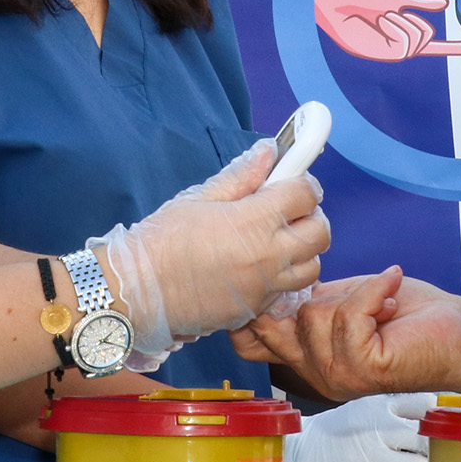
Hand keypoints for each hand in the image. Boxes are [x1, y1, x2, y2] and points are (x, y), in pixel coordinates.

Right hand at [93, 141, 329, 353]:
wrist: (139, 291)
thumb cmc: (163, 240)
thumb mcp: (200, 198)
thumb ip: (241, 176)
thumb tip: (269, 152)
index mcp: (254, 220)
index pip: (305, 194)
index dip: (302, 183)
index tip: (292, 182)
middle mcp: (268, 255)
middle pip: (320, 232)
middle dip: (311, 216)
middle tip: (289, 212)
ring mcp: (265, 286)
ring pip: (312, 266)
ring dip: (303, 251)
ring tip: (278, 242)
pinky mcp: (257, 309)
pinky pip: (287, 290)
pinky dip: (284, 276)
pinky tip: (260, 267)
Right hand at [231, 266, 460, 397]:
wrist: (458, 333)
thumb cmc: (409, 316)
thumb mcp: (344, 300)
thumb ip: (307, 300)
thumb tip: (275, 281)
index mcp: (307, 359)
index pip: (248, 344)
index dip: (247, 310)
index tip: (273, 275)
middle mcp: (316, 373)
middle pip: (270, 325)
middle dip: (303, 291)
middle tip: (340, 283)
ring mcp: (336, 375)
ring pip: (312, 316)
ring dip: (354, 294)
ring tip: (379, 301)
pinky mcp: (361, 367)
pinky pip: (349, 314)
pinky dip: (373, 292)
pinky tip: (390, 294)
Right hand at [282, 393, 433, 461]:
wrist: (299, 460)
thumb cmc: (335, 435)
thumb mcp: (362, 408)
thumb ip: (396, 408)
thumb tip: (434, 410)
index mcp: (376, 408)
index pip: (422, 405)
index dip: (438, 415)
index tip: (445, 422)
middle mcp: (377, 432)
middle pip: (425, 438)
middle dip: (437, 445)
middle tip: (442, 448)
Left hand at [316, 0, 460, 59]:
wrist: (342, 6)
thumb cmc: (364, 0)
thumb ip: (422, 4)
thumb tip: (445, 4)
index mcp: (409, 34)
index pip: (440, 44)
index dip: (460, 48)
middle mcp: (405, 47)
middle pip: (428, 34)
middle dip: (411, 19)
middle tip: (388, 14)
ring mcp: (396, 52)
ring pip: (418, 37)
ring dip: (399, 21)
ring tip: (380, 18)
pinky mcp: (387, 55)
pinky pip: (406, 43)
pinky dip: (395, 27)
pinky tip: (380, 24)